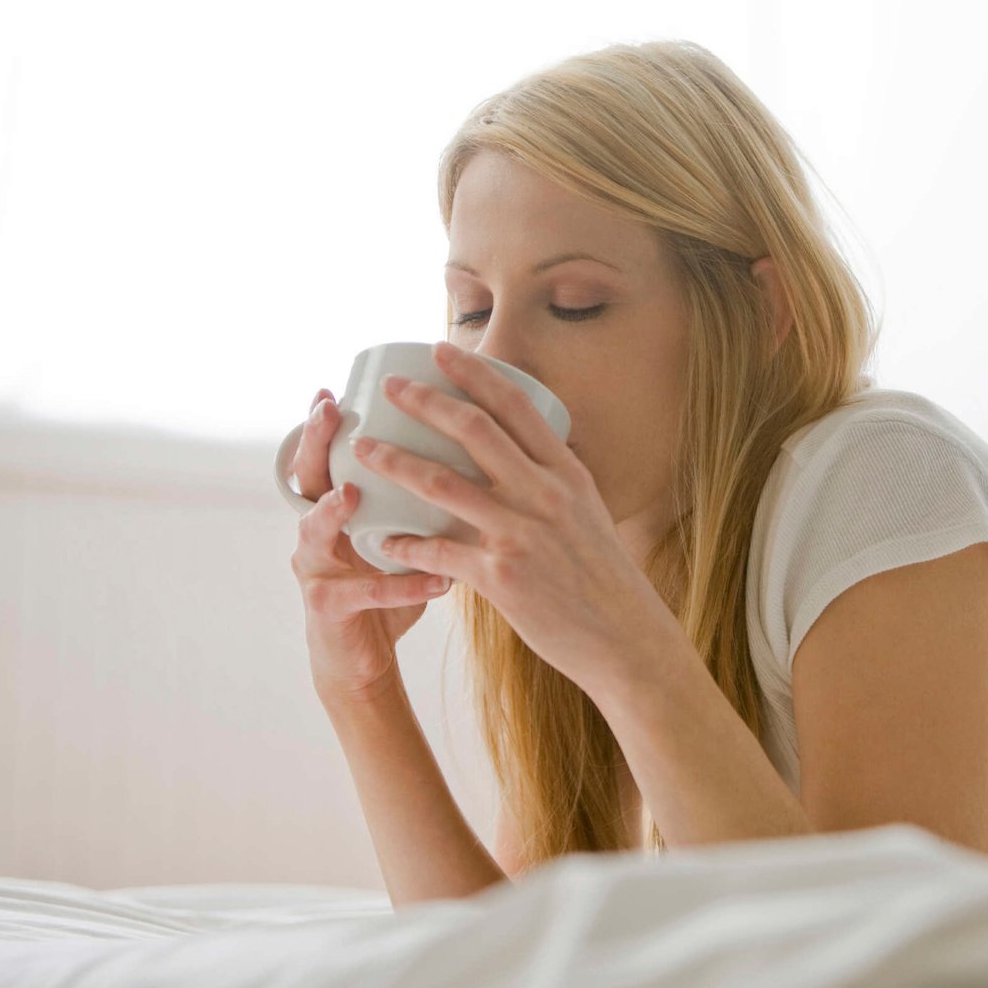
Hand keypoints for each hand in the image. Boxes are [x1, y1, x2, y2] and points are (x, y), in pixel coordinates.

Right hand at [286, 388, 454, 704]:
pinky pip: (364, 594)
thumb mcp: (401, 533)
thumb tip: (477, 449)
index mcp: (335, 509)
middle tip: (329, 414)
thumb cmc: (390, 585)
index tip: (332, 390)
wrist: (364, 662)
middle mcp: (317, 534)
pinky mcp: (330, 611)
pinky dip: (401, 586)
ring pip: (316, 534)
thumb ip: (421, 497)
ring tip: (352, 493)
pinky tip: (436, 579)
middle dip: (314, 446)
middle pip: (307, 481)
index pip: (324, 457)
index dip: (322, 426)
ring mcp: (317, 572)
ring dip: (333, 511)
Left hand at [355, 342, 672, 700]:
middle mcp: (545, 494)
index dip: (475, 373)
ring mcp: (521, 534)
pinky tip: (382, 539)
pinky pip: (439, 552)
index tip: (442, 351)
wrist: (623, 636)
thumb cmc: (603, 575)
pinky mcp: (500, 577)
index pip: (516, 405)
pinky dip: (405, 543)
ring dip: (396, 462)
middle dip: (426, 402)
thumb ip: (553, 481)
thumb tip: (526, 453)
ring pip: (443, 484)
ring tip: (364, 449)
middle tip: (392, 386)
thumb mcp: (588, 511)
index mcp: (566, 473)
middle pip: (474, 431)